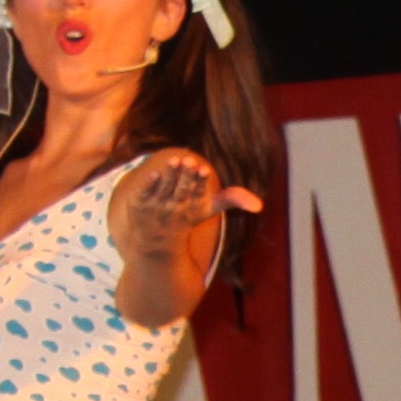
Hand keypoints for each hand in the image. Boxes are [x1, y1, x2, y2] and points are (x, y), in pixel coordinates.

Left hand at [112, 147, 261, 263]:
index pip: (198, 193)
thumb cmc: (186, 218)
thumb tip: (260, 206)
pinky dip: (150, 183)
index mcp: (194, 208)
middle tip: (190, 160)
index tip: (204, 170)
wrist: (155, 241)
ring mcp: (156, 207)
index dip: (201, 182)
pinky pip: (146, 192)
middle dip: (186, 176)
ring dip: (169, 175)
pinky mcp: (140, 204)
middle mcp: (175, 209)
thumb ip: (232, 199)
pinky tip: (154, 172)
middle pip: (182, 190)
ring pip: (164, 189)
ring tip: (174, 159)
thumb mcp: (209, 210)